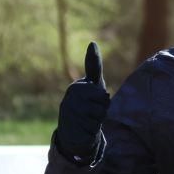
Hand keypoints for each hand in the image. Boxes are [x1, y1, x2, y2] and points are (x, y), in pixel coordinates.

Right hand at [55, 42, 110, 162]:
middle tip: (93, 111)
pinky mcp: (70, 128)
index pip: (102, 93)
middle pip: (104, 103)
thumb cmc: (87, 103)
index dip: (103, 98)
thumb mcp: (93, 84)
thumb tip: (92, 42)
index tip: (94, 81)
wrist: (73, 130)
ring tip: (88, 119)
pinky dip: (92, 131)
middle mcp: (70, 99)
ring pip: (100, 117)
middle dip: (103, 110)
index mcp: (77, 87)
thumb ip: (93, 65)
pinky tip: (84, 129)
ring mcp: (69, 113)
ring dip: (98, 121)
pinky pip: (93, 129)